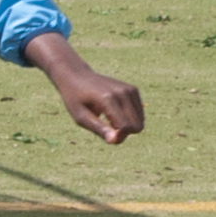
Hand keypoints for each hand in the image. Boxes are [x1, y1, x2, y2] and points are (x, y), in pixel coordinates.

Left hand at [25, 35, 144, 144]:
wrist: (76, 76)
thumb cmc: (75, 99)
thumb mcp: (80, 117)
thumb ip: (98, 129)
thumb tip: (115, 140)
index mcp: (108, 99)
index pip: (126, 127)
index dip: (117, 137)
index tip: (104, 134)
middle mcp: (122, 93)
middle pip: (137, 126)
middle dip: (124, 133)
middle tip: (106, 128)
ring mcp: (130, 89)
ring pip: (140, 121)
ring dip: (126, 125)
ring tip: (108, 119)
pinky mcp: (133, 89)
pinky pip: (139, 114)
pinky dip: (128, 117)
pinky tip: (113, 112)